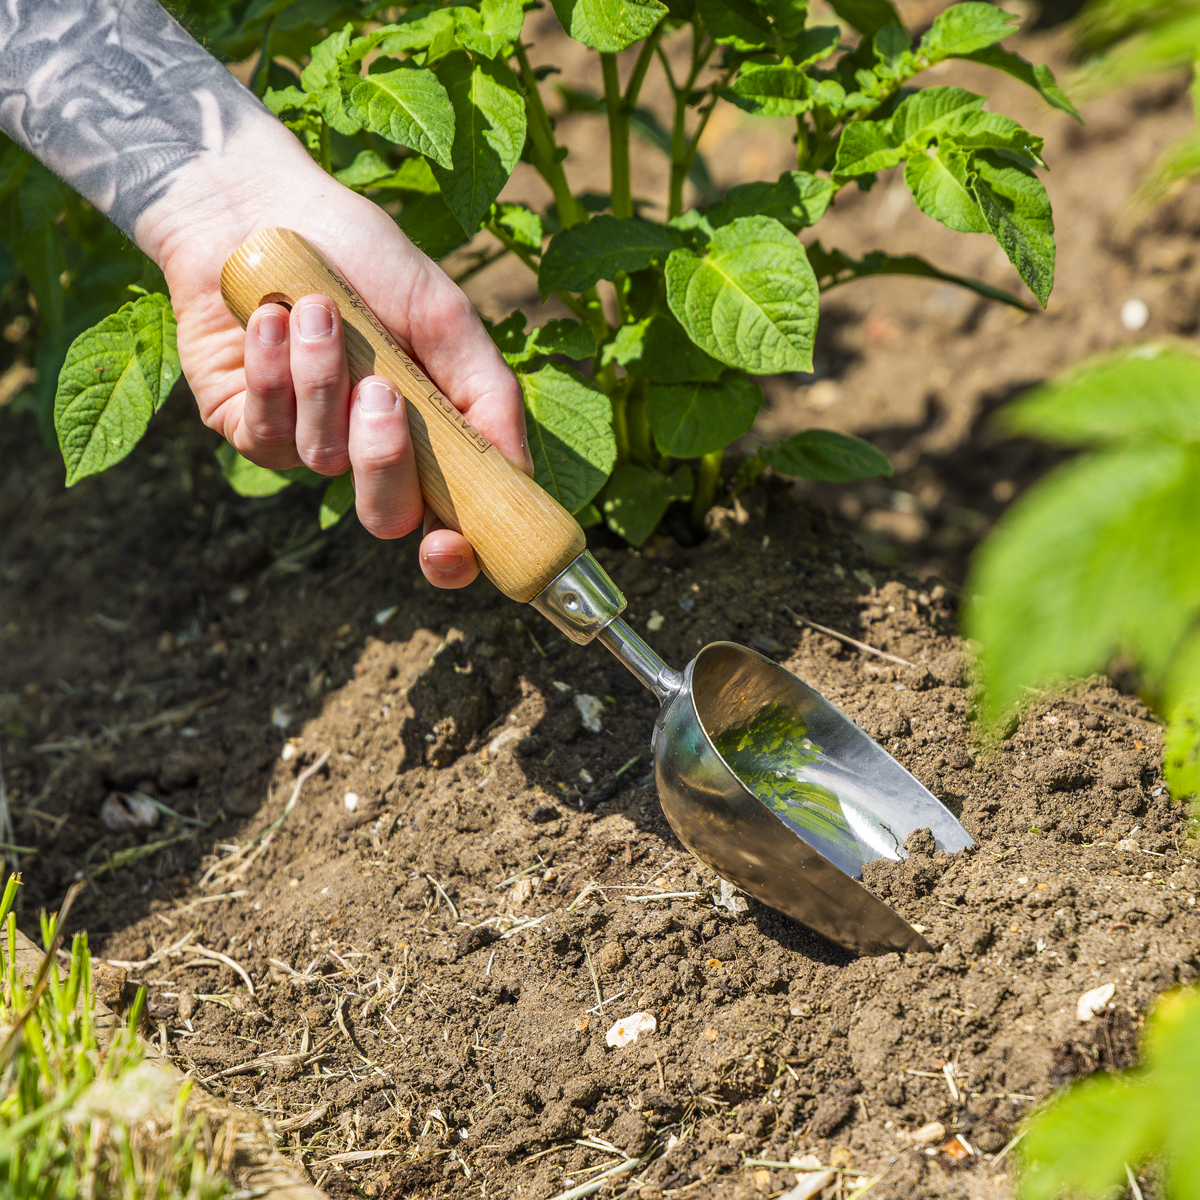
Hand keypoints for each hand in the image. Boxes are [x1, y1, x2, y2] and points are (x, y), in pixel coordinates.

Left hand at [137, 117, 527, 589]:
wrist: (261, 205)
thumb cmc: (364, 257)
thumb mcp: (446, 318)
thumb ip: (487, 396)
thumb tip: (519, 477)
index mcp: (428, 437)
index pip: (446, 527)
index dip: (451, 557)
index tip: (450, 547)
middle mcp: (368, 452)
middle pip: (386, 515)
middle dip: (385, 459)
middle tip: (381, 389)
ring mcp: (304, 443)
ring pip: (323, 459)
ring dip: (324, 379)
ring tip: (318, 309)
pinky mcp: (242, 424)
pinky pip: (266, 432)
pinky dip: (273, 370)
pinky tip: (269, 316)